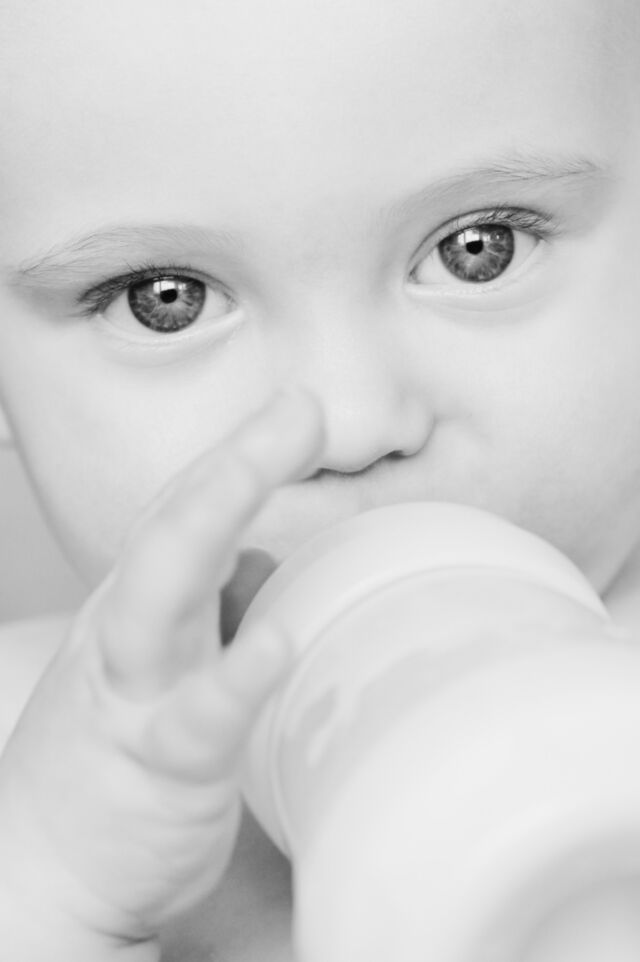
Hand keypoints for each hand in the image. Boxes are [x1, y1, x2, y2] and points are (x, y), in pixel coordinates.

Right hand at [0, 389, 323, 952]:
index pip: (186, 513)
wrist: (45, 870)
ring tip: (265, 461)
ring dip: (213, 516)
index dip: (239, 455)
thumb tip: (268, 560)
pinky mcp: (153, 764)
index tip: (298, 409)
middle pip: (175, 526)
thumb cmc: (116, 757)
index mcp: (143, 607)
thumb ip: (213, 608)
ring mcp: (135, 690)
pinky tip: (276, 642)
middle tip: (300, 406)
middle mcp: (132, 632)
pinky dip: (233, 677)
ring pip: (164, 589)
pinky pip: (195, 717)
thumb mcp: (166, 668)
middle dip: (235, 460)